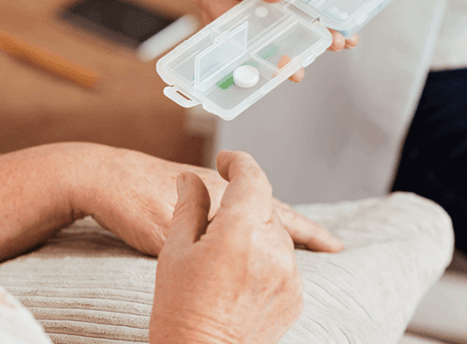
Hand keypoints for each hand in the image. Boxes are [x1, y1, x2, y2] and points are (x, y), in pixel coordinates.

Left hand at [72, 145, 343, 256]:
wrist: (96, 174)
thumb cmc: (129, 201)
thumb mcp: (167, 228)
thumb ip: (200, 236)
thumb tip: (228, 250)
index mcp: (222, 194)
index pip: (279, 214)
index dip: (308, 231)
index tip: (335, 245)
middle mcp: (219, 187)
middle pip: (272, 209)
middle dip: (299, 227)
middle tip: (327, 243)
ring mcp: (204, 187)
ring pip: (252, 209)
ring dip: (276, 223)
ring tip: (295, 237)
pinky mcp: (187, 191)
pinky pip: (232, 210)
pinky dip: (250, 223)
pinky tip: (245, 233)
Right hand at [150, 151, 304, 343]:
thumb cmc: (178, 306)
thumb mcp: (173, 248)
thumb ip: (189, 205)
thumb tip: (189, 179)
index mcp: (240, 230)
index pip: (251, 177)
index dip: (238, 162)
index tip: (227, 160)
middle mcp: (271, 248)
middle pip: (266, 205)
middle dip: (245, 201)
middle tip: (218, 213)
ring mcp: (288, 274)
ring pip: (277, 232)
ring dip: (257, 229)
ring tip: (227, 249)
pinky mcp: (293, 295)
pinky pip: (284, 261)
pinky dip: (267, 257)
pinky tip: (241, 272)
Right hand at [194, 0, 357, 81]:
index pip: (227, 28)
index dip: (248, 49)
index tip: (270, 62)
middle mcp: (233, 4)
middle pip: (254, 38)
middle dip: (279, 54)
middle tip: (298, 71)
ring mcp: (260, 6)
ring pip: (282, 33)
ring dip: (307, 43)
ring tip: (335, 44)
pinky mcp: (283, 3)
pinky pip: (301, 20)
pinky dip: (321, 27)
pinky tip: (345, 33)